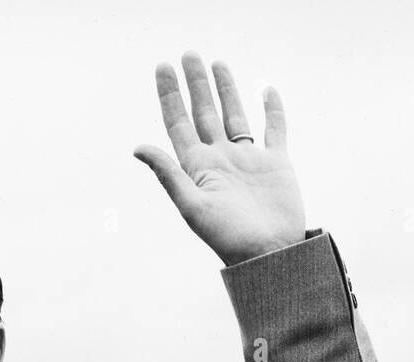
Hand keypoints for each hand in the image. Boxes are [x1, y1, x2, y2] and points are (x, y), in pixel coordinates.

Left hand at [134, 53, 305, 266]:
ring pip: (234, 115)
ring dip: (225, 90)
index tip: (163, 67)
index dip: (170, 95)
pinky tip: (266, 90)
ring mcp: (248, 160)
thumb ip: (168, 174)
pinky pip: (274, 129)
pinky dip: (272, 109)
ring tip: (217, 63)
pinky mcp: (276, 164)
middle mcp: (220, 160)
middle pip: (204, 113)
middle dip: (195, 84)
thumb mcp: (192, 206)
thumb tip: (138, 147)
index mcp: (198, 168)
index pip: (178, 123)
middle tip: (188, 55)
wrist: (269, 254)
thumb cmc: (228, 238)